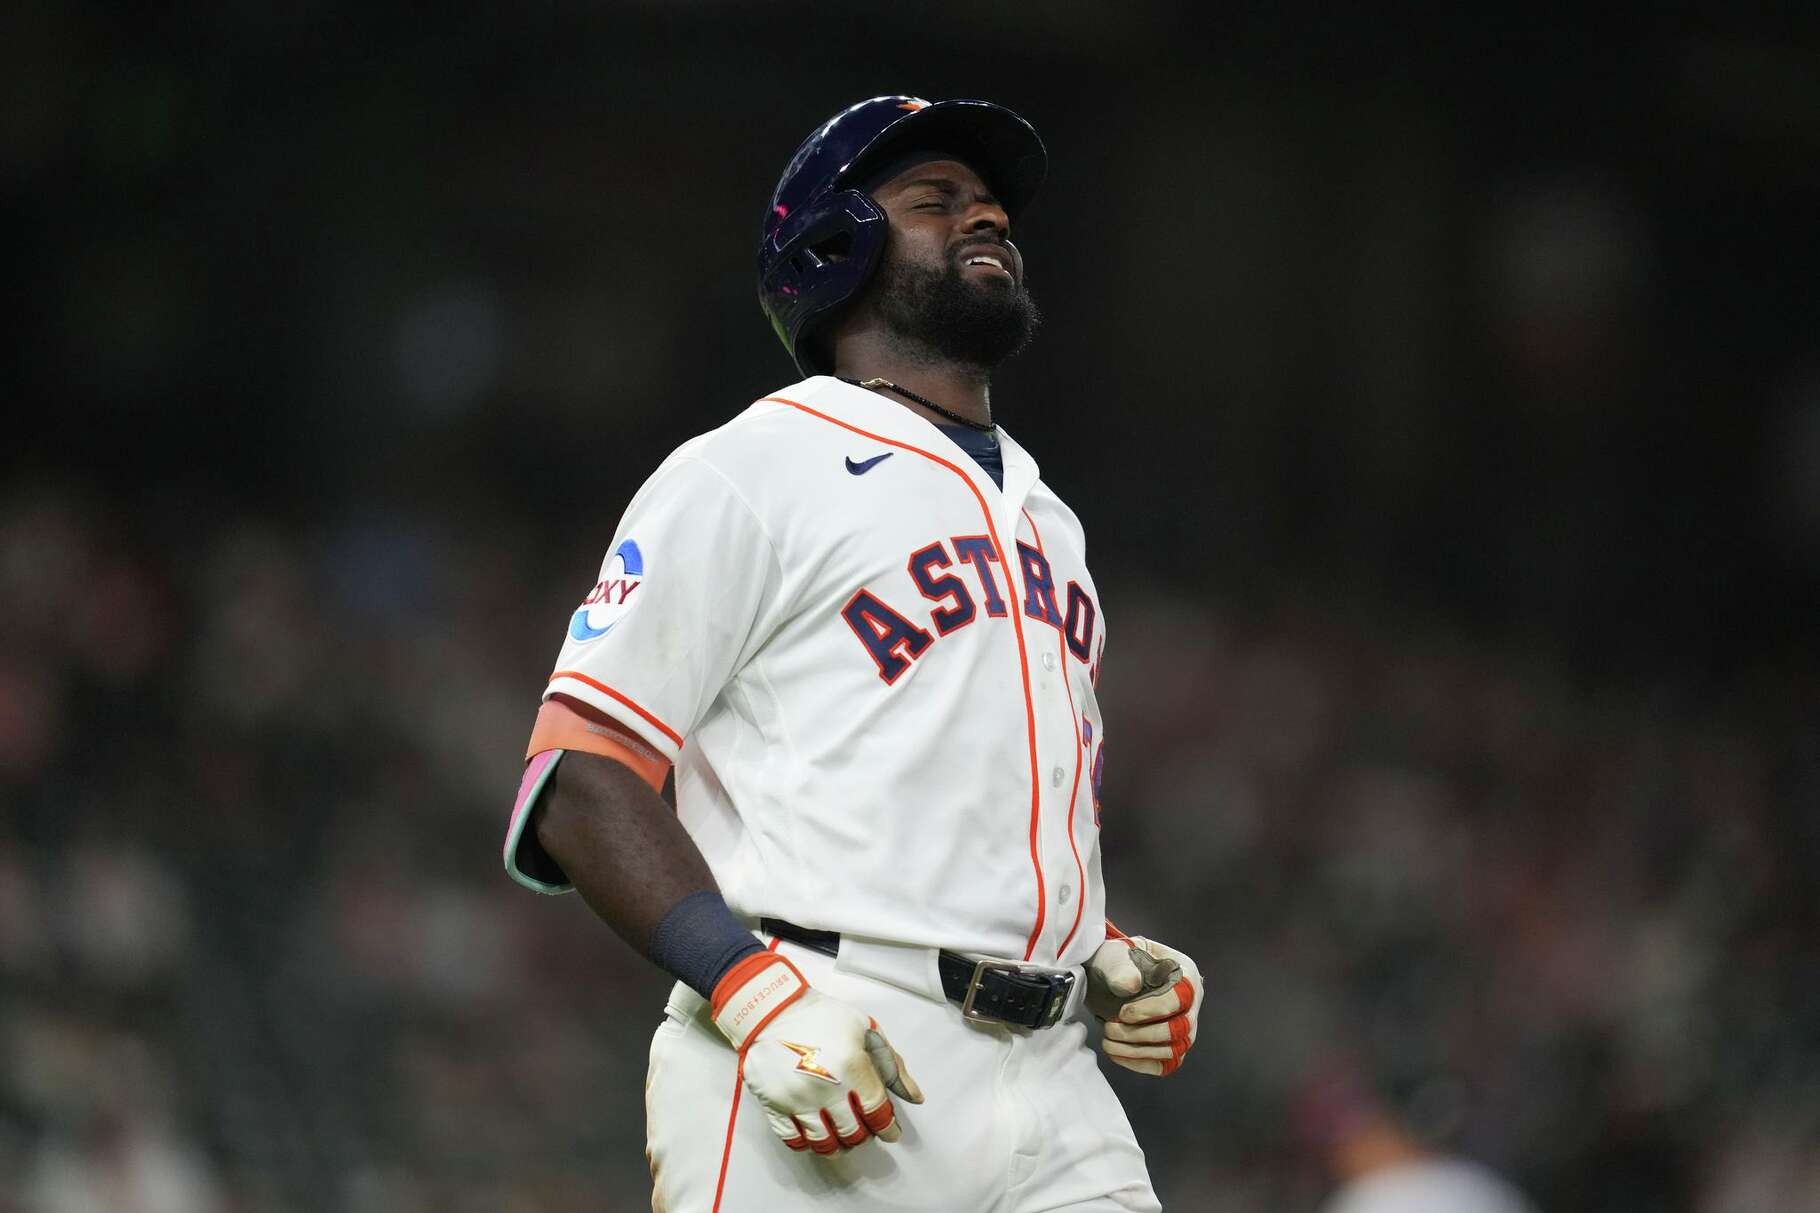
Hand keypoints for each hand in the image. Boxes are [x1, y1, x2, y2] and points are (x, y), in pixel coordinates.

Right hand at [711, 952, 922, 1154]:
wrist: (771, 1008)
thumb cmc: (823, 1016)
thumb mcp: (866, 1030)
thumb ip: (893, 1066)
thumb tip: (915, 1097)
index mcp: (853, 1067)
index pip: (878, 1114)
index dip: (888, 1128)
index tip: (890, 1131)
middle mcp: (826, 1088)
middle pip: (853, 1133)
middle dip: (864, 1136)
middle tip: (864, 1129)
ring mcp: (797, 1099)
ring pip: (824, 1143)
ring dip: (838, 1146)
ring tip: (842, 1138)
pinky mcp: (774, 1105)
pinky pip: (793, 1140)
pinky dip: (807, 1144)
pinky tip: (815, 1135)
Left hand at [1085, 935, 1201, 1075]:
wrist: (1109, 977)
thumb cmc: (1117, 962)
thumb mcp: (1114, 954)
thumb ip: (1120, 966)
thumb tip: (1131, 985)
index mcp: (1185, 974)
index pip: (1180, 998)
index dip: (1152, 1010)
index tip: (1123, 1013)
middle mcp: (1192, 1003)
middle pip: (1180, 1029)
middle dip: (1141, 1034)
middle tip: (1110, 1029)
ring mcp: (1184, 1027)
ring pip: (1173, 1051)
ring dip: (1137, 1051)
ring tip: (1108, 1041)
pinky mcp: (1172, 1046)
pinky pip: (1164, 1064)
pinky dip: (1139, 1063)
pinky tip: (1115, 1054)